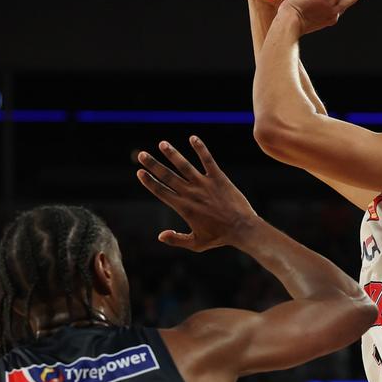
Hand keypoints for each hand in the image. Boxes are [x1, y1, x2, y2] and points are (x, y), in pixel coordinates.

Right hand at [136, 136, 258, 251]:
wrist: (242, 228)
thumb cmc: (219, 237)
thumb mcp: (196, 244)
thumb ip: (177, 239)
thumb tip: (159, 236)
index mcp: (184, 208)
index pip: (161, 192)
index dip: (149, 182)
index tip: (139, 172)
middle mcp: (191, 193)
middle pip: (168, 176)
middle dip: (153, 165)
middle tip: (142, 155)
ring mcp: (204, 184)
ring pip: (185, 166)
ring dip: (172, 154)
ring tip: (162, 144)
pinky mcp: (218, 178)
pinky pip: (208, 160)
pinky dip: (200, 149)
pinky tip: (193, 138)